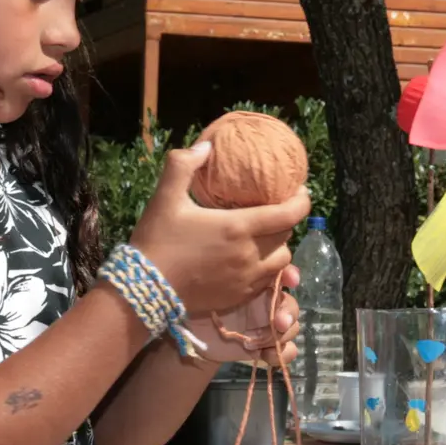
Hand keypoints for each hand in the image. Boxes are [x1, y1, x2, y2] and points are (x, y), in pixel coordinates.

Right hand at [130, 142, 308, 313]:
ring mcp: (246, 280)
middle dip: (286, 222)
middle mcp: (250, 255)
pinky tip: (250, 260)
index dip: (302, 201)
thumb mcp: (165, 197)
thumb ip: (183, 165)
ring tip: (264, 237)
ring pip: (281, 262)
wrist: (143, 290)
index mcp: (238, 227)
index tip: (299, 191)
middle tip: (274, 210)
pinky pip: (267, 282)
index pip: (289, 214)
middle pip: (287, 237)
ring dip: (278, 248)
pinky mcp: (238, 298)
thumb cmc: (156, 241)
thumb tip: (206, 146)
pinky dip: (266, 269)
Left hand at [187, 267, 301, 365]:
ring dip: (281, 337)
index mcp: (259, 284)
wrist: (197, 336)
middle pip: (291, 305)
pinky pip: (288, 350)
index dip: (291, 275)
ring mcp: (271, 326)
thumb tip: (245, 265)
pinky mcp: (269, 347)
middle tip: (279, 323)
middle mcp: (269, 303)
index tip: (291, 281)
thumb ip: (231, 277)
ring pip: (293, 328)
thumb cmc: (204, 304)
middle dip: (288, 314)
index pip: (282, 274)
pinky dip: (282, 354)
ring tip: (257, 343)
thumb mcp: (213, 286)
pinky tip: (265, 356)